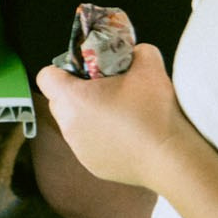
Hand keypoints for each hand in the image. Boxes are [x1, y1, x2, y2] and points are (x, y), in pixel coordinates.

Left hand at [35, 43, 196, 192]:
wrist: (172, 158)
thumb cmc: (154, 112)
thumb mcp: (149, 67)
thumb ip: (137, 51)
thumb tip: (135, 52)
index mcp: (72, 98)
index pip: (46, 76)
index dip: (62, 70)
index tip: (85, 71)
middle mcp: (68, 125)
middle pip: (59, 101)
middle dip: (77, 93)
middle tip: (105, 90)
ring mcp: (78, 149)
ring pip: (73, 124)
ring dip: (88, 117)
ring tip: (120, 114)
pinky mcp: (92, 166)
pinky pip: (88, 145)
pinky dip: (100, 139)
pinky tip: (126, 137)